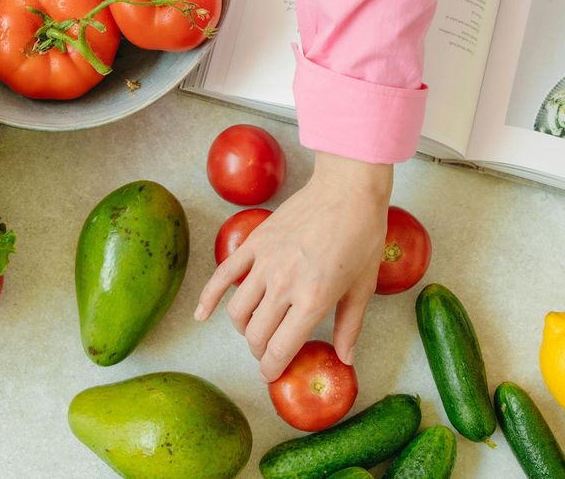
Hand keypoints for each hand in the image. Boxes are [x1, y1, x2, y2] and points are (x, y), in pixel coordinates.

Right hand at [195, 152, 391, 381]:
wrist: (347, 190)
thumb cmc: (362, 236)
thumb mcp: (362, 287)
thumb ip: (350, 326)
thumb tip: (345, 358)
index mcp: (313, 300)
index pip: (279, 350)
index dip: (272, 369)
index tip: (273, 374)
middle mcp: (284, 285)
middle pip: (255, 335)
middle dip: (259, 352)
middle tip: (269, 352)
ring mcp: (264, 263)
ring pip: (237, 312)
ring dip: (243, 329)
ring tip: (255, 329)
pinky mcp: (254, 244)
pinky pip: (222, 275)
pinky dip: (208, 298)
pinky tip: (201, 314)